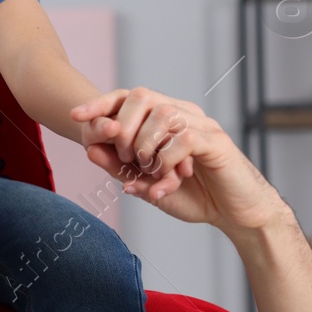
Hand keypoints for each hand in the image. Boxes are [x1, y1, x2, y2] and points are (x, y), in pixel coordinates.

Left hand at [71, 88, 288, 235]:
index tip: (75, 117)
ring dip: (145, 145)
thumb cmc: (195, 197)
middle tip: (125, 159)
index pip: (129, 97)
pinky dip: (166, 160)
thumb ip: (120, 168)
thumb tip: (90, 150)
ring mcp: (202, 125)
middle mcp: (185, 114)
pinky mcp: (216, 143)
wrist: (236, 215)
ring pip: (163, 115)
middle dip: (123, 127)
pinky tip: (166, 180)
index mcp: (167, 120)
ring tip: (147, 171)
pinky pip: (184, 139)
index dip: (101, 103)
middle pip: (142, 96)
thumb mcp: (147, 184)